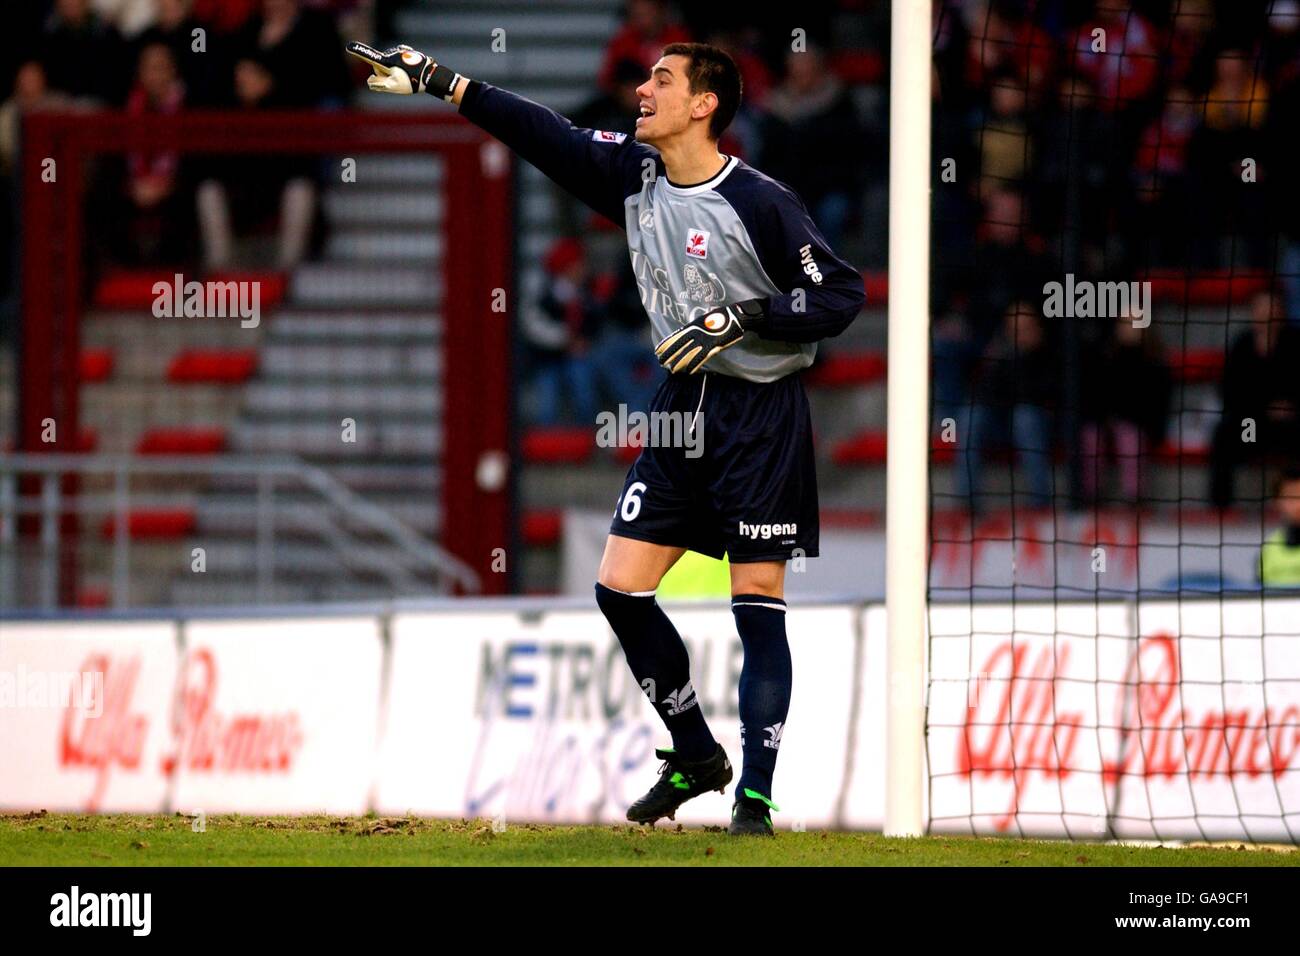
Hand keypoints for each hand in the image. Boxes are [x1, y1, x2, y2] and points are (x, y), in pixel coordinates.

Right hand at [346, 41, 462, 100]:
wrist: (430, 76)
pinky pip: (398, 60)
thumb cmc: (412, 82)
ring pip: (390, 63)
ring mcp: (399, 52)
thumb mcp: (393, 86)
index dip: (358, 52)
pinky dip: (401, 66)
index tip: (348, 46)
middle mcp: (391, 54)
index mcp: (387, 62)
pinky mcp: (407, 52)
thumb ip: (378, 84)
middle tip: (398, 81)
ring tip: (407, 77)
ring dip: (395, 71)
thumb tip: (369, 81)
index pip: (370, 57)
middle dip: (385, 74)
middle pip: (380, 66)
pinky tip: (410, 71)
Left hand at [653, 299, 765, 373]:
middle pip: (678, 345)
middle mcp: (696, 332)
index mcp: (693, 325)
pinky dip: (694, 365)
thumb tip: (690, 334)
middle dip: (669, 354)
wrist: (735, 316)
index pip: (675, 336)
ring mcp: (704, 340)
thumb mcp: (705, 320)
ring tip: (672, 369)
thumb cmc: (722, 318)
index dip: (665, 344)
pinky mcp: (713, 346)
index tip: (657, 350)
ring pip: (688, 354)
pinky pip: (701, 358)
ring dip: (679, 362)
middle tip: (660, 362)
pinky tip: (688, 371)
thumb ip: (696, 328)